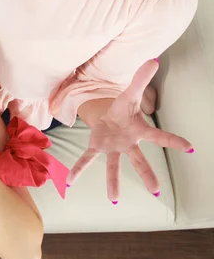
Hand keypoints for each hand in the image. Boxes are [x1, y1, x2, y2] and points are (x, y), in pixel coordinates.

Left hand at [67, 60, 192, 202]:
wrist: (110, 114)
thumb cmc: (124, 107)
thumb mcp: (131, 92)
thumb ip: (141, 78)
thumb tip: (154, 59)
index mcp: (139, 130)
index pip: (158, 136)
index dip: (173, 140)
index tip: (189, 147)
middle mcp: (128, 143)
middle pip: (139, 159)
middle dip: (147, 174)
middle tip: (155, 190)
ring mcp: (112, 147)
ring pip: (114, 166)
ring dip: (113, 182)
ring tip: (114, 199)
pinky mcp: (97, 147)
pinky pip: (87, 159)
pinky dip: (78, 169)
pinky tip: (69, 181)